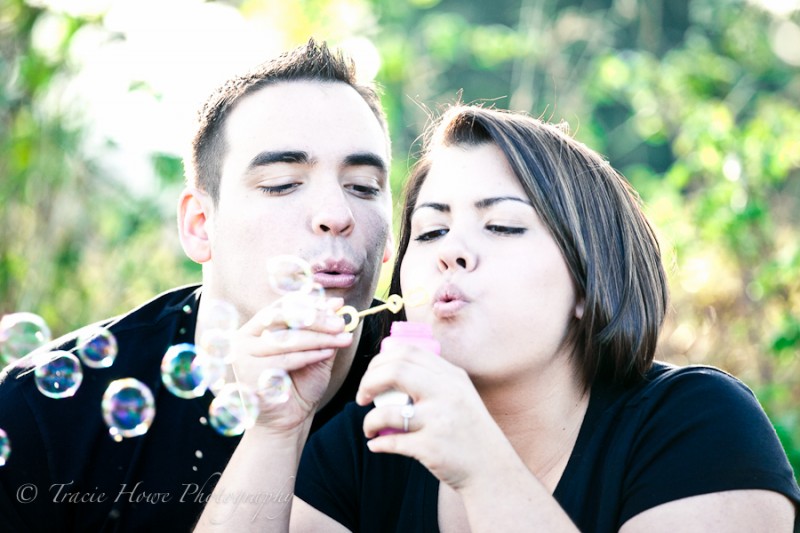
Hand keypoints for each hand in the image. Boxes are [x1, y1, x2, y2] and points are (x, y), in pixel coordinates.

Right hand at [230, 296, 353, 431]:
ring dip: (319, 338)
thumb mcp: (315, 351)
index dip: (310, 303)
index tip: (336, 306)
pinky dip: (310, 355)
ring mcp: (243, 353)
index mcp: (257, 326)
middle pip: (283, 317)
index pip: (283, 306)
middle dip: (316, 319)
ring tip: (342, 339)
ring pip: (287, 338)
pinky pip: (285, 358)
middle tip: (340, 323)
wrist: (288, 420)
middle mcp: (245, 336)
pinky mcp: (248, 371)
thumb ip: (323, 329)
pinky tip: (327, 353)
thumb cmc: (300, 384)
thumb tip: (336, 304)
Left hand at [355, 344, 508, 490]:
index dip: (380, 360)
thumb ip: (434, 378)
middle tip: (361, 397)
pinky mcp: (432, 447)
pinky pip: (392, 441)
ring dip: (368, 421)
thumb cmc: (469, 430)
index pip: (408, 352)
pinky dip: (378, 443)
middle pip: (394, 371)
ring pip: (387, 411)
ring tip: (369, 427)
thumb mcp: (460, 394)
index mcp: (451, 376)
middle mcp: (446, 393)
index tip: (371, 375)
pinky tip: (376, 444)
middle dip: (367, 382)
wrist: (492, 468)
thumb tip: (390, 366)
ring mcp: (439, 420)